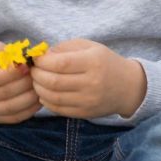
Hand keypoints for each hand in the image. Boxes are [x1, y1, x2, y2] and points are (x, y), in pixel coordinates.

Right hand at [0, 38, 39, 123]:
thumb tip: (19, 58)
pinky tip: (36, 100)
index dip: (13, 73)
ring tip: (39, 87)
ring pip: (10, 109)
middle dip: (24, 84)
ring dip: (29, 99)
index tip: (27, 65)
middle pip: (4, 94)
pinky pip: (12, 119)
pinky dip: (28, 111)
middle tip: (37, 75)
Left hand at [30, 40, 144, 120]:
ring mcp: (89, 101)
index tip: (35, 58)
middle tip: (32, 70)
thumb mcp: (89, 46)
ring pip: (54, 98)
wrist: (128, 87)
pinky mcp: (86, 113)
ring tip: (36, 81)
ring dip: (39, 89)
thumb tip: (41, 55)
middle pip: (54, 82)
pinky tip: (44, 94)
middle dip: (37, 76)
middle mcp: (92, 83)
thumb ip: (64, 48)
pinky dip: (47, 102)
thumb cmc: (105, 62)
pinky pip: (60, 110)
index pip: (60, 63)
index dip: (42, 62)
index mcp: (93, 62)